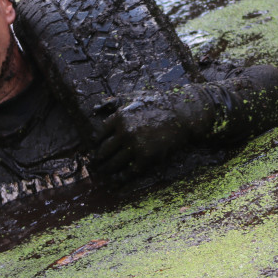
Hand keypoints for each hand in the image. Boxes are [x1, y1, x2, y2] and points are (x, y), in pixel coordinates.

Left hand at [92, 87, 213, 178]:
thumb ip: (113, 102)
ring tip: (104, 173)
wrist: (182, 114)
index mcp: (120, 116)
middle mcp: (125, 131)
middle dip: (98, 159)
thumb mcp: (134, 97)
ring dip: (107, 170)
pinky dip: (122, 178)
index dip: (96, 143)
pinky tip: (118, 180)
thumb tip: (95, 107)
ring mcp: (136, 145)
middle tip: (95, 164)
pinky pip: (130, 171)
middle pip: (104, 150)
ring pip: (114, 163)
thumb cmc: (158, 104)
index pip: (100, 134)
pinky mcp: (147, 157)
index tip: (95, 148)